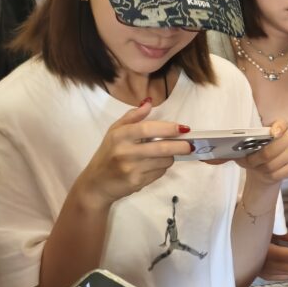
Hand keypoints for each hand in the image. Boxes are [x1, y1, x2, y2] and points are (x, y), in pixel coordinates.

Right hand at [75, 100, 190, 208]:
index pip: (147, 129)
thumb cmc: (108, 154)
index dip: (167, 128)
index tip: (183, 129)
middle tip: (190, 145)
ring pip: (163, 161)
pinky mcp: (136, 182)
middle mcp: (124, 152)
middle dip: (180, 146)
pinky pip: (159, 173)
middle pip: (161, 148)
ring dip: (170, 157)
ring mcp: (131, 169)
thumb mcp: (114, 132)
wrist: (97, 184)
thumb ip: (132, 117)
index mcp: (119, 135)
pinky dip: (162, 168)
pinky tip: (154, 165)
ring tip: (166, 154)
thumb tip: (149, 102)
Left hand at [237, 120, 287, 186]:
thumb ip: (240, 146)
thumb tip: (223, 156)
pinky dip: (267, 176)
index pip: (282, 124)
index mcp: (279, 127)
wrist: (264, 168)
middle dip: (255, 159)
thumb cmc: (257, 153)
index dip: (278, 128)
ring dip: (259, 168)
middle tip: (247, 161)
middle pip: (271, 151)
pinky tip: (264, 172)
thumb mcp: (248, 146)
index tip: (273, 133)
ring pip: (272, 165)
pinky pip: (276, 174)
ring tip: (254, 166)